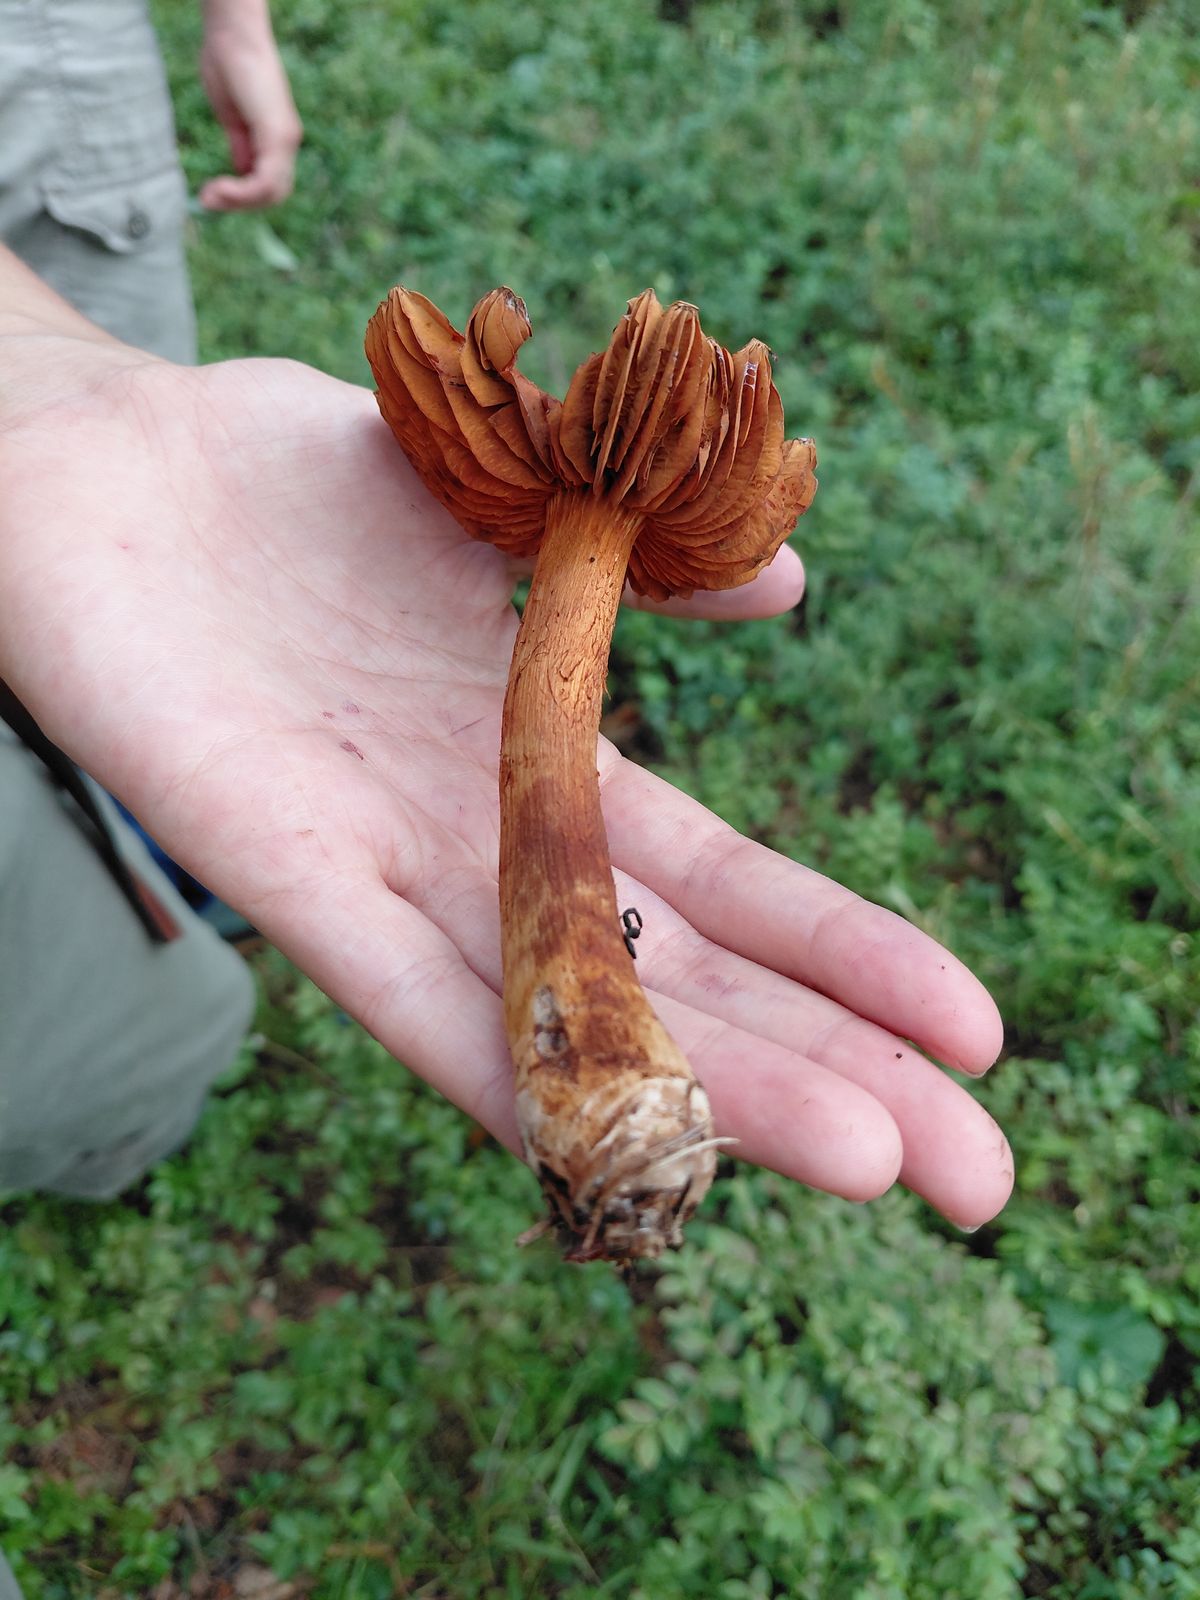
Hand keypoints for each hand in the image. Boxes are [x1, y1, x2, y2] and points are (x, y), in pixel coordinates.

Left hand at [0, 344, 1012, 1229]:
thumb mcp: (510, 505)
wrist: (89, 462)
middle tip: (986, 1175)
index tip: (977, 1025)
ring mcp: (386, 867)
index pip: (724, 888)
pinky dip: (507, 1065)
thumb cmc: (289, 484)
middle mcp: (480, 843)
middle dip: (837, 1068)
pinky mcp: (275, 867)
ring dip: (719, 1090)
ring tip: (870, 1162)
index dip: (850, 958)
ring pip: (574, 1006)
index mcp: (542, 766)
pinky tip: (615, 1144)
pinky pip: (403, 989)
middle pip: (682, 980)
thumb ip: (649, 558)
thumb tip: (799, 585)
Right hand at [198, 0, 301, 210]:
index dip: (242, 197)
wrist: (231, 32)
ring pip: (273, 192)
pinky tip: (219, 189)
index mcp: (277, 138)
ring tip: (209, 196)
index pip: (270, 184)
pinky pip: (268, 180)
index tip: (210, 193)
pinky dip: (243, 193)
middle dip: (240, 205)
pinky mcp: (278, 133)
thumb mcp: (232, 116)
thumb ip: (241, 146)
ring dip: (238, 202)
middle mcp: (288, 141)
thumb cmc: (226, 63)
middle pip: (274, 194)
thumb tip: (243, 173)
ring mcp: (286, 138)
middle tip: (207, 199)